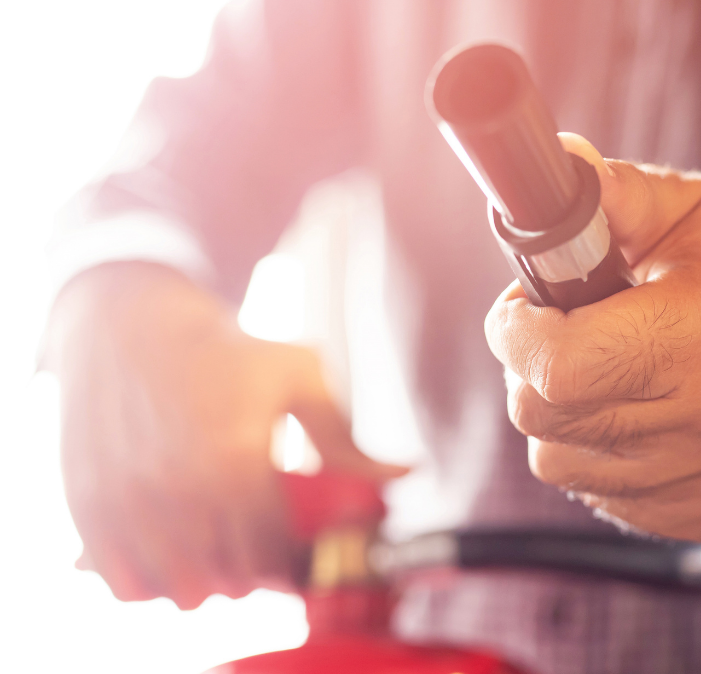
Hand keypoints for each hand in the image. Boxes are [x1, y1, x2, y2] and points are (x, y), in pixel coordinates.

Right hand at [45, 263, 404, 608]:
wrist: (132, 318)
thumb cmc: (226, 347)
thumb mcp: (298, 378)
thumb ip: (347, 440)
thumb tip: (407, 472)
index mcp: (234, 459)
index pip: (271, 554)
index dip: (287, 562)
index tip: (291, 548)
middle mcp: (177, 487)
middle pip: (228, 579)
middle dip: (251, 573)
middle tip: (256, 549)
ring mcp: (127, 501)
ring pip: (176, 589)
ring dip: (203, 582)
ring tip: (215, 553)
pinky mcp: (87, 505)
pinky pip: (120, 581)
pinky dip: (148, 583)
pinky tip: (169, 555)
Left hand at [486, 135, 700, 542]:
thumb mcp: (694, 207)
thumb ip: (617, 192)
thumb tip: (557, 168)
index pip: (563, 366)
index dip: (517, 335)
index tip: (521, 309)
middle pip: (550, 421)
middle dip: (532, 372)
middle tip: (565, 332)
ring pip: (566, 464)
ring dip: (567, 418)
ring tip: (614, 372)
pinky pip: (608, 498)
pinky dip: (606, 457)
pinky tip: (646, 416)